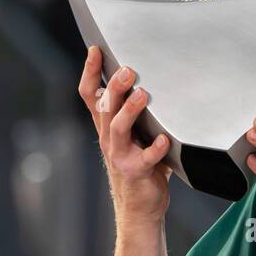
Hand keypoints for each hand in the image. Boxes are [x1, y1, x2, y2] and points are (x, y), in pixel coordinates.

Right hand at [77, 46, 172, 224]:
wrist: (140, 206)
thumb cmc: (142, 164)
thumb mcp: (136, 134)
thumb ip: (140, 112)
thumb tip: (154, 79)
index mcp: (107, 126)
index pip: (91, 95)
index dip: (91, 72)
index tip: (96, 50)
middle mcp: (109, 138)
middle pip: (104, 107)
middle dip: (115, 87)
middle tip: (128, 70)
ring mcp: (120, 155)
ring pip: (118, 128)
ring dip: (130, 111)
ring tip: (142, 95)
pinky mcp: (135, 171)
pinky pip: (145, 158)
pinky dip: (155, 148)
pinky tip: (164, 139)